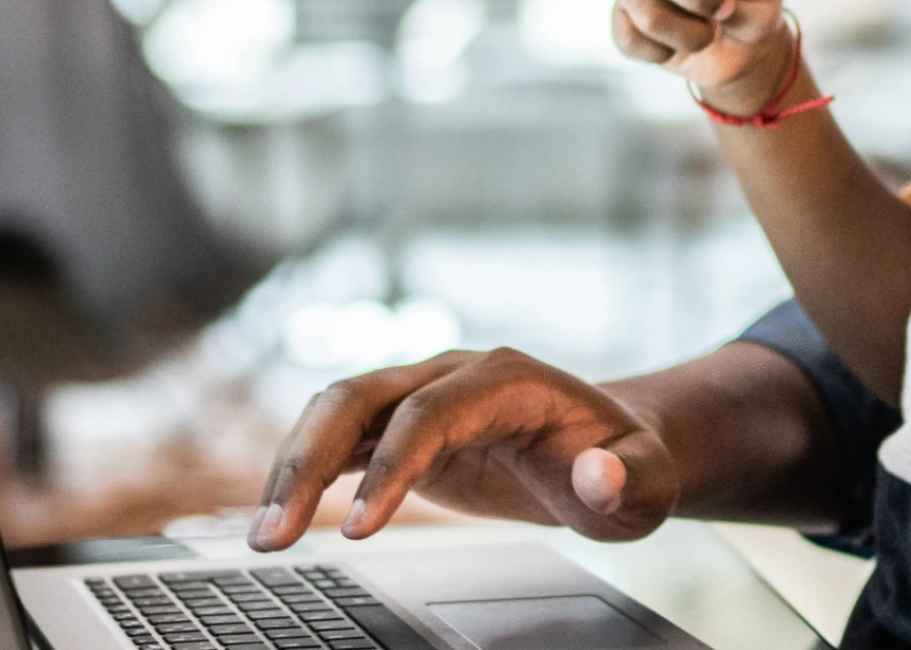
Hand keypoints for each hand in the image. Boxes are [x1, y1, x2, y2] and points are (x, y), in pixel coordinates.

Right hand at [250, 348, 680, 550]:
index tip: (361, 528)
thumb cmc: (629, 462)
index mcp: (504, 379)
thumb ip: (628, 479)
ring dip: (291, 467)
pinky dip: (304, 474)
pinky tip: (277, 518)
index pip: (429, 413)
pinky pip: (340, 441)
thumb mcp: (647, 481)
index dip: (391, 467)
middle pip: (360, 396)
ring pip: (335, 411)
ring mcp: (421, 395)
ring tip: (263, 536)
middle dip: (310, 461)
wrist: (613, 447)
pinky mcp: (402, 427)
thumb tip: (597, 478)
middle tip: (275, 535)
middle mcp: (451, 374)